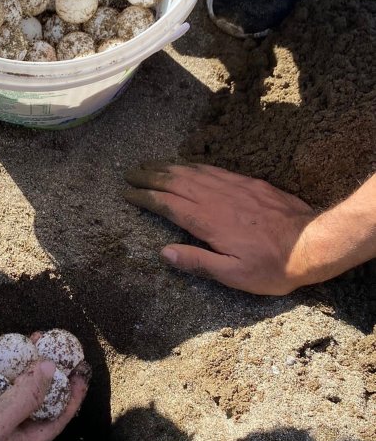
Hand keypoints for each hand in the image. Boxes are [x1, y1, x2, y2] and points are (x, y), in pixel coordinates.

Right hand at [124, 163, 319, 295]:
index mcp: (209, 221)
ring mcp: (233, 186)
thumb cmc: (273, 266)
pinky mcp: (248, 182)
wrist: (314, 242)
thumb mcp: (234, 275)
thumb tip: (164, 252)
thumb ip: (198, 262)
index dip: (145, 197)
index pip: (168, 203)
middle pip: (175, 181)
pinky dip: (193, 165)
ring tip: (150, 165)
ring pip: (193, 171)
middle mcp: (217, 198)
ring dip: (168, 166)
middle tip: (130, 173)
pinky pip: (213, 169)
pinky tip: (186, 165)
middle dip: (150, 176)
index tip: (127, 193)